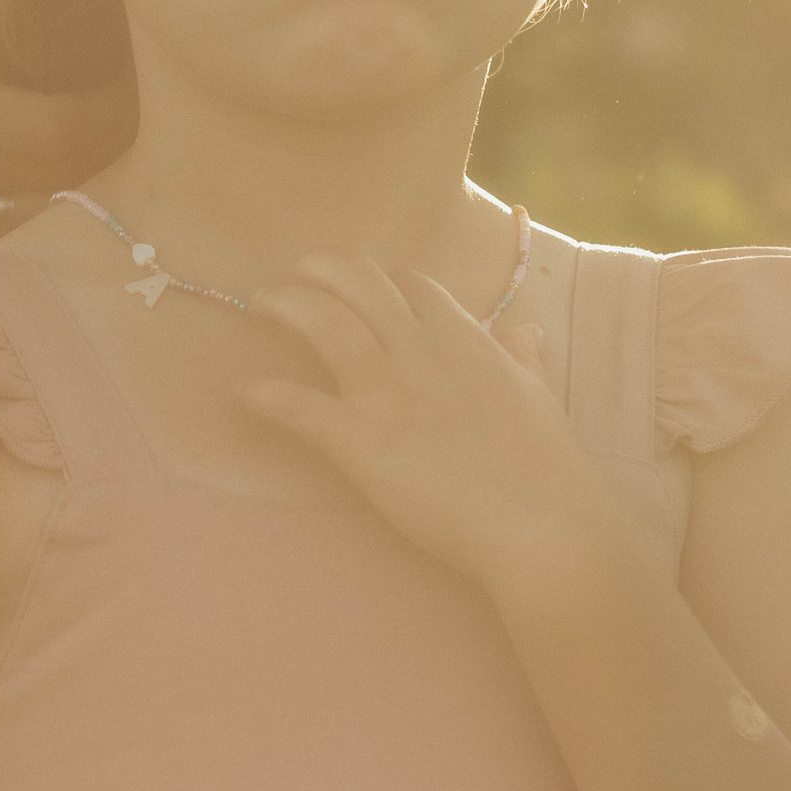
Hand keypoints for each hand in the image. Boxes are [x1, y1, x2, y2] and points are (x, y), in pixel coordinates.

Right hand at [0, 0, 133, 243]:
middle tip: (140, 119)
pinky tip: (37, 183)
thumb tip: (40, 7)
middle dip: (100, 154)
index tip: (140, 89)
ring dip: (63, 193)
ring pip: (11, 224)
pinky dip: (11, 215)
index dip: (105, 116)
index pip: (45, 132)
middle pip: (40, 184)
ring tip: (100, 153)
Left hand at [237, 256, 632, 593]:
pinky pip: (298, 406)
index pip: (411, 284)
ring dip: (286, 304)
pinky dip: (266, 395)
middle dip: (322, 269)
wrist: (538, 522)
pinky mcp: (358, 440)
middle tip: (296, 273)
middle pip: (359, 284)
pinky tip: (244, 394)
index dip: (381, 277)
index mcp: (462, 339)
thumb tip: (527, 328)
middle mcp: (418, 352)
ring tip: (262, 302)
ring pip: (322, 322)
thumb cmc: (546, 464)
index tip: (360, 281)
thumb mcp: (538, 394)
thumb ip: (523, 356)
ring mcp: (385, 392)